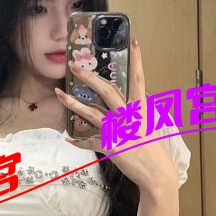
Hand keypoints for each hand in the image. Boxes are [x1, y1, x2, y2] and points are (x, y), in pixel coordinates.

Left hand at [54, 34, 176, 189]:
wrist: (156, 173)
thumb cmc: (154, 149)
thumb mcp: (147, 125)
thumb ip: (134, 112)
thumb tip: (123, 103)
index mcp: (141, 109)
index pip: (139, 79)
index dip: (137, 60)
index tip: (134, 41)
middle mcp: (129, 116)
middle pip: (108, 91)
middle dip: (89, 77)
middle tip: (74, 65)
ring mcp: (119, 131)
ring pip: (92, 113)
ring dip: (73, 103)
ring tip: (59, 93)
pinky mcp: (111, 146)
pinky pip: (90, 142)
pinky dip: (79, 142)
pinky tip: (68, 138)